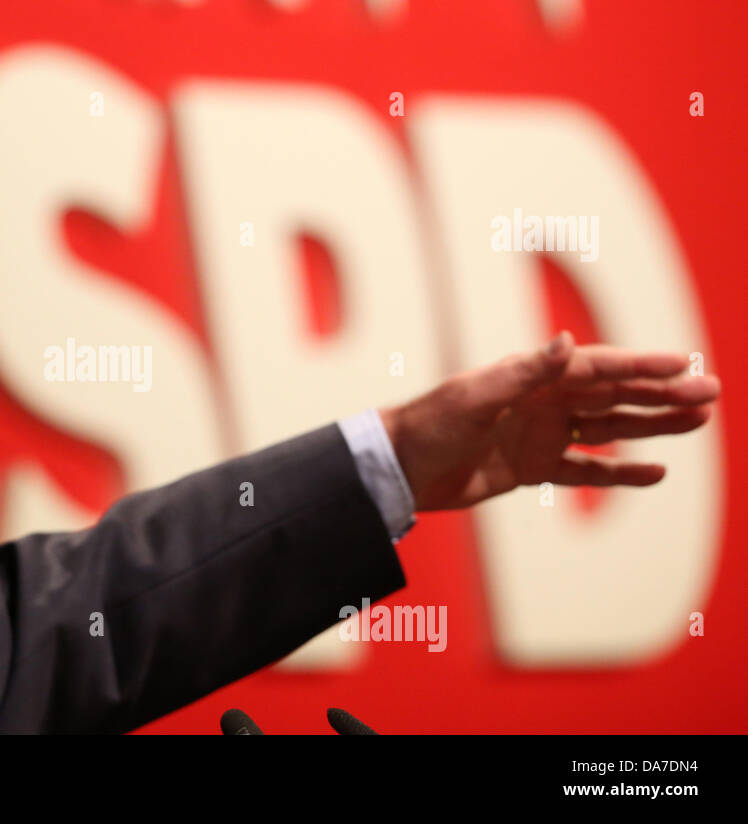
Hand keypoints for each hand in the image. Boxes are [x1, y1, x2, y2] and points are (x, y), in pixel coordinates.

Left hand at [378, 331, 719, 511]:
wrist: (398, 467)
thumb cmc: (430, 423)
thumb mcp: (476, 396)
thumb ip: (526, 372)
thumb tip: (566, 341)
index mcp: (533, 378)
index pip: (599, 367)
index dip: (642, 366)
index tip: (685, 363)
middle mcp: (543, 402)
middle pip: (615, 395)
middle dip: (662, 394)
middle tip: (711, 392)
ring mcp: (541, 435)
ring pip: (609, 429)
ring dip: (652, 425)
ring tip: (698, 421)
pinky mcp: (533, 469)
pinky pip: (586, 471)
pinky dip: (619, 473)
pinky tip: (654, 471)